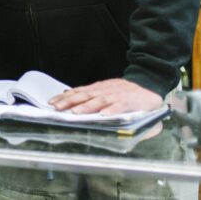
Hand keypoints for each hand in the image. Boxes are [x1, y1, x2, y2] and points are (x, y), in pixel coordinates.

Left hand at [48, 78, 162, 114]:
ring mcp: (117, 96)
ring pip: (99, 101)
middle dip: (69, 102)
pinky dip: (112, 110)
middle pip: (85, 96)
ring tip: (76, 112)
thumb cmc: (125, 92)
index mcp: (98, 89)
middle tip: (57, 107)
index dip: (65, 98)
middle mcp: (105, 91)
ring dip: (87, 107)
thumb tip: (74, 100)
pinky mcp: (130, 102)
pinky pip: (120, 106)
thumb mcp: (106, 92)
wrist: (148, 84)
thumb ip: (92, 97)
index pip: (78, 92)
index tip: (52, 102)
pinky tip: (105, 115)